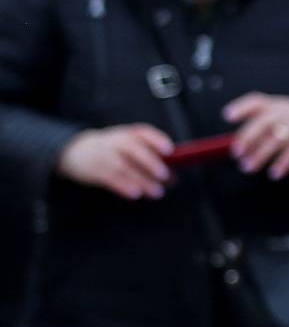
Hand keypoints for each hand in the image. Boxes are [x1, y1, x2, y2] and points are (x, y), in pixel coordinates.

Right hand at [56, 124, 173, 199]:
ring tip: (157, 192)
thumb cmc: (115, 151)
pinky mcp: (94, 170)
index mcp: (129, 134)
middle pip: (134, 148)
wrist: (77, 151)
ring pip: (124, 167)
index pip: (144, 132)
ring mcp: (104, 155)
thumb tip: (174, 178)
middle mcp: (117, 141)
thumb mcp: (129, 147)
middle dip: (150, 162)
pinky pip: (110, 178)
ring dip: (142, 180)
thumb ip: (151, 160)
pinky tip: (136, 194)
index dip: (157, 140)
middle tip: (165, 175)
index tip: (170, 150)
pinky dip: (124, 186)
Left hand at [224, 94, 288, 180]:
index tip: (227, 116)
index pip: (255, 101)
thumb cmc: (288, 119)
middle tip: (236, 153)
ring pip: (275, 140)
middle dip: (248, 137)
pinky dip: (283, 163)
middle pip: (262, 123)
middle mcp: (283, 113)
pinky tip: (274, 174)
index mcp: (272, 105)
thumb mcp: (274, 114)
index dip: (241, 108)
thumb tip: (235, 149)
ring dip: (260, 155)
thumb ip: (255, 127)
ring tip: (248, 167)